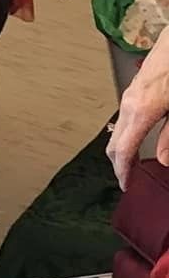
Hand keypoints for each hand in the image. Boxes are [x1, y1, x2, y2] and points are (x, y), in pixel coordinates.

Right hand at [107, 25, 168, 187]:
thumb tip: (163, 160)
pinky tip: (137, 139)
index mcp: (140, 112)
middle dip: (118, 165)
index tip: (126, 186)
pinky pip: (122, 119)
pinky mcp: (132, 91)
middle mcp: (129, 105)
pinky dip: (125, 135)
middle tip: (129, 180)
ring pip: (117, 131)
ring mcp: (128, 96)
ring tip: (134, 164)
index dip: (123, 172)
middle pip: (113, 143)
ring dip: (121, 150)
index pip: (123, 151)